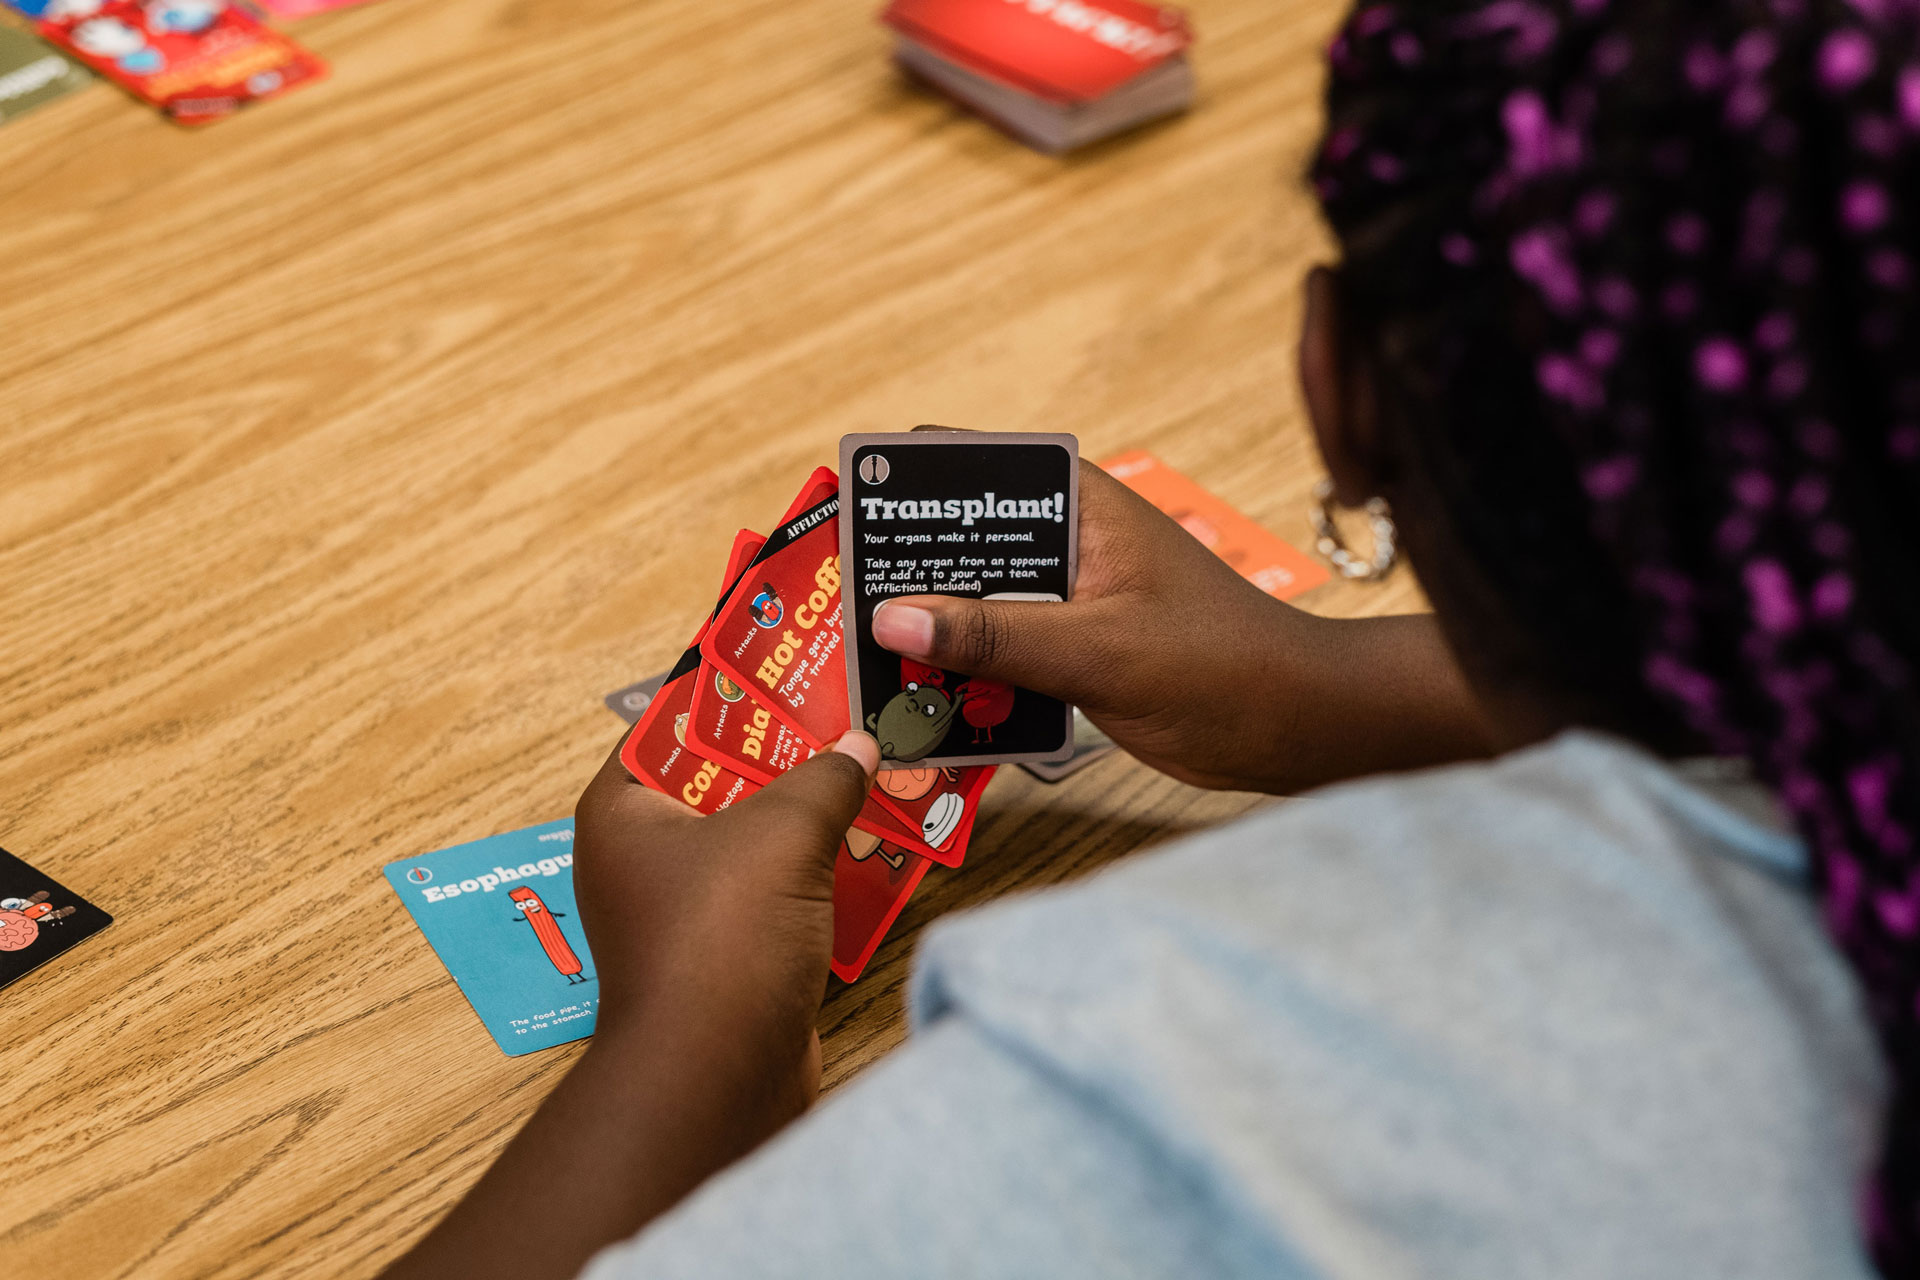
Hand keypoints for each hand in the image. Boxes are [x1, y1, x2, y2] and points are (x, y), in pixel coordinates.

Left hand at [381, 732, 880, 1279]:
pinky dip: (820, 868)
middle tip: (850, 709)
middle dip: (788, 750)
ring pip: (756, 836)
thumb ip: (825, 777)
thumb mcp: (780, 833)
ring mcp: (686, 908)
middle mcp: (643, 855)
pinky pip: (779, 888)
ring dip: (813, 811)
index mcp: (624, 809)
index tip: (791, 662)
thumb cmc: (721, 941)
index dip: (730, 690)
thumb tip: (861, 744)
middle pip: (722, 777)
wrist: (718, 1079)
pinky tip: (876, 842)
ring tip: (877, 766)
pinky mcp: (730, 952)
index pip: (670, 722)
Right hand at [870, 461, 1489, 792]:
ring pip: (972, 609)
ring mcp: (1066, 600)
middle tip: (839, 615)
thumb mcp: (1097, 649)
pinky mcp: (1070, 653)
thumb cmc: (1221, 664)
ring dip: (929, 641)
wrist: (1295, 727)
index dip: (905, 483)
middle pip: (958, 546)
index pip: (970, 464)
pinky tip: (925, 714)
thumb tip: (892, 616)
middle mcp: (1064, 543)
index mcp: (1078, 504)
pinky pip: (997, 659)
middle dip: (903, 579)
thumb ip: (995, 635)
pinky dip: (965, 683)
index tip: (845, 516)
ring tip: (867, 673)